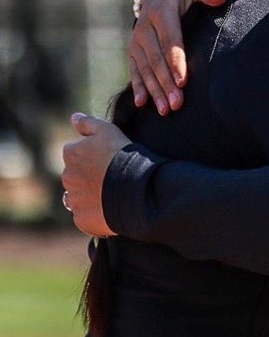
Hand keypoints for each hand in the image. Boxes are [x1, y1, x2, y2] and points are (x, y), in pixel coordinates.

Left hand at [61, 113, 130, 236]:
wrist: (134, 188)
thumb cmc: (123, 155)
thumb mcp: (109, 131)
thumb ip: (89, 123)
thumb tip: (74, 117)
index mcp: (71, 154)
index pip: (76, 153)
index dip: (94, 155)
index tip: (110, 158)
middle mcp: (67, 177)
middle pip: (76, 175)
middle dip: (89, 176)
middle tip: (113, 175)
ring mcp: (74, 200)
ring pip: (79, 196)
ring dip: (91, 195)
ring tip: (113, 193)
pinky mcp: (82, 219)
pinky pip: (86, 215)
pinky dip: (96, 212)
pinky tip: (112, 207)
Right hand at [129, 0, 225, 114]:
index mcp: (161, 12)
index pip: (170, 40)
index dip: (175, 61)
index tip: (183, 81)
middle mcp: (145, 27)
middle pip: (156, 59)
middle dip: (165, 83)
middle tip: (176, 104)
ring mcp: (137, 39)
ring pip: (145, 68)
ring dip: (154, 90)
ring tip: (165, 110)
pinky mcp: (134, 48)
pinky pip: (135, 68)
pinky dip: (138, 86)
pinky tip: (142, 104)